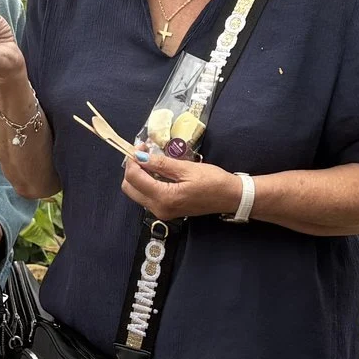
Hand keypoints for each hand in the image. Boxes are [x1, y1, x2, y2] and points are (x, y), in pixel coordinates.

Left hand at [121, 151, 243, 220]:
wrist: (229, 197)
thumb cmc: (212, 181)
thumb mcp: (186, 168)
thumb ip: (160, 163)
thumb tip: (139, 157)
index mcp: (164, 198)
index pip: (134, 178)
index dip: (132, 160)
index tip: (140, 147)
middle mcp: (158, 208)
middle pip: (129, 188)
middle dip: (132, 168)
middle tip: (143, 153)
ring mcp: (161, 211)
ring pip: (136, 192)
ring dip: (139, 175)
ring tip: (151, 159)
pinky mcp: (166, 210)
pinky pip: (147, 196)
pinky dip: (147, 182)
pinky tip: (157, 171)